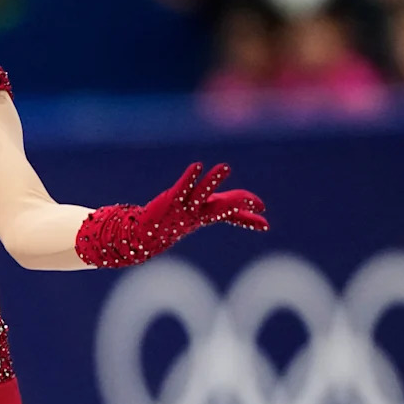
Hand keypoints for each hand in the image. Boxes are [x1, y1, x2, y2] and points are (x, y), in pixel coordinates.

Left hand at [74, 162, 266, 267]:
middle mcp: (197, 213)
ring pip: (204, 194)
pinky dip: (190, 177)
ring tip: (225, 167)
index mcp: (205, 216)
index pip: (232, 215)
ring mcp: (185, 208)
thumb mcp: (193, 220)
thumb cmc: (167, 225)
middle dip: (241, 203)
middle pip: (224, 206)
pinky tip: (197, 166)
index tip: (265, 223)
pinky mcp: (171, 200)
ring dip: (214, 181)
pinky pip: (183, 187)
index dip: (249, 219)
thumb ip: (209, 215)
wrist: (137, 237)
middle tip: (258, 204)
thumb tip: (228, 214)